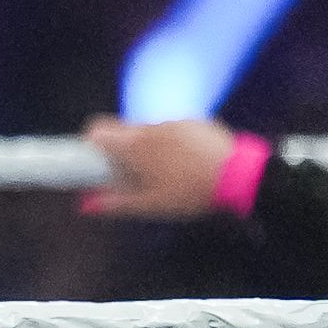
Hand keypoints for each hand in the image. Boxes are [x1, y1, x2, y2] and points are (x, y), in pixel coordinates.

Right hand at [83, 113, 239, 217]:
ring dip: (149, 146)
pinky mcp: (197, 121)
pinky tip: (187, 162)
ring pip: (150, 130)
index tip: (95, 160)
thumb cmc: (190, 193)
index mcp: (134, 146)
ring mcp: (176, 122)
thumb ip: (114, 203)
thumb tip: (86, 205)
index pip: (97, 130)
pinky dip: (173, 143)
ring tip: (166, 171)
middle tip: (131, 172)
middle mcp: (151, 127)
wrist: (241, 177)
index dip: (91, 143)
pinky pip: (175, 129)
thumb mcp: (149, 205)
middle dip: (122, 148)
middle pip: (123, 129)